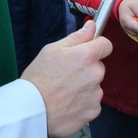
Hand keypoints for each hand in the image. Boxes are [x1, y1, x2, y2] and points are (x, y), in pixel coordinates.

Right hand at [21, 20, 111, 137]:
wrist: (31, 111)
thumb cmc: (38, 78)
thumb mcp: (52, 50)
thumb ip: (77, 37)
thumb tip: (92, 26)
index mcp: (86, 56)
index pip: (106, 45)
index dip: (96, 46)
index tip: (87, 50)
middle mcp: (95, 74)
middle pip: (99, 66)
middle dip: (87, 68)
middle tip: (67, 74)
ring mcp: (96, 95)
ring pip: (95, 85)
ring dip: (85, 86)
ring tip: (64, 91)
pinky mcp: (93, 111)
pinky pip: (92, 103)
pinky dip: (83, 103)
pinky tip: (67, 103)